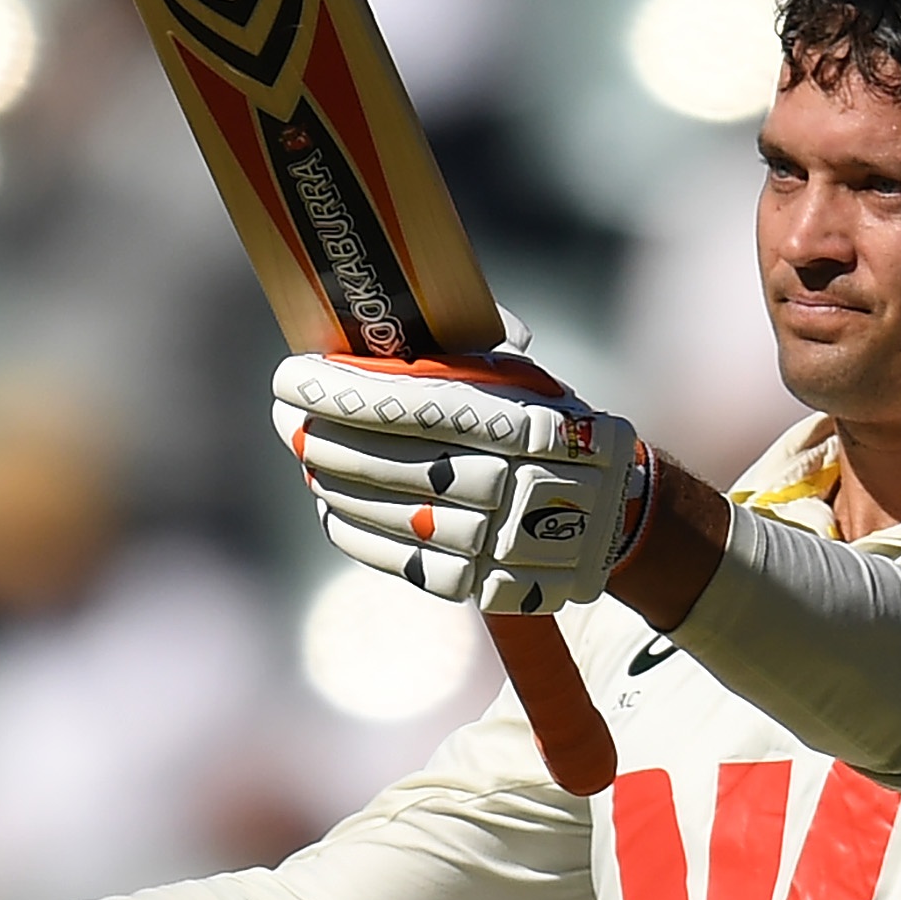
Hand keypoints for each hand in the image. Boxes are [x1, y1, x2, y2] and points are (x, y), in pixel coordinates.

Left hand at [272, 351, 654, 613]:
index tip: (292, 377)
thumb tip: (385, 315)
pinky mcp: (483, 584)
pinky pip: (402, 562)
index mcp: (519, 419)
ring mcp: (499, 540)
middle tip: (288, 418)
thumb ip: (462, 350)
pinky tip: (330, 507)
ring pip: (390, 513)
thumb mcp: (524, 379)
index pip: (410, 404)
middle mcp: (511, 481)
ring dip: (333, 485)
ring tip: (309, 459)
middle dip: (325, 438)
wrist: (612, 513)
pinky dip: (355, 533)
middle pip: (392, 462)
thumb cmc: (549, 426)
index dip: (342, 393)